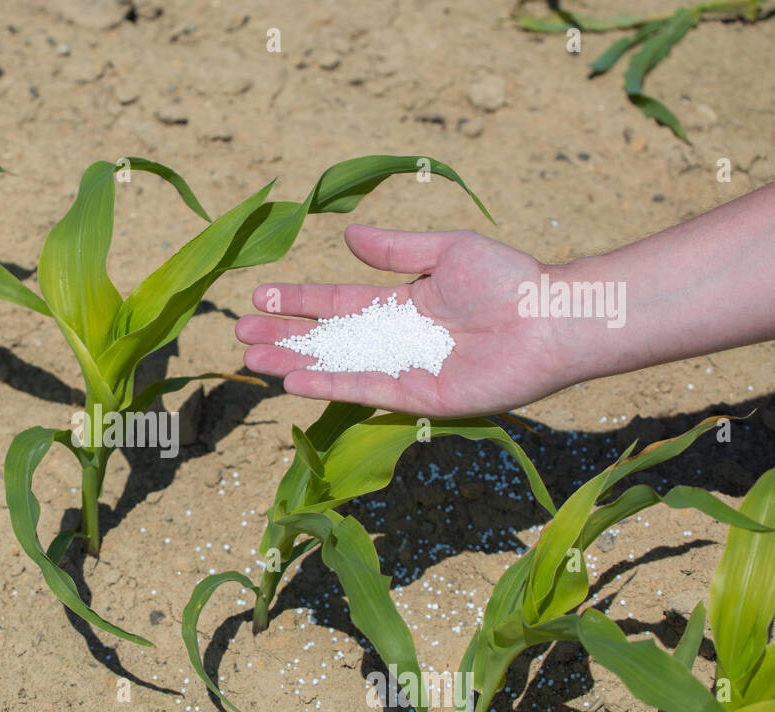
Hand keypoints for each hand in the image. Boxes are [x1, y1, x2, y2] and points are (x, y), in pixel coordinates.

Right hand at [236, 224, 575, 417]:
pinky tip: (294, 380)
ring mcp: (402, 370)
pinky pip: (364, 390)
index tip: (259, 297)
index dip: (297, 300)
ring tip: (252, 360)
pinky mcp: (417, 396)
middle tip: (239, 334)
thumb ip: (395, 250)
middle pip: (325, 338)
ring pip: (335, 367)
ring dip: (293, 364)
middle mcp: (394, 340)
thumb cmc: (507, 280)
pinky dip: (329, 386)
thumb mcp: (445, 251)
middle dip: (282, 336)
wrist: (550, 319)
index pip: (335, 303)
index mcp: (399, 304)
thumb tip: (348, 236)